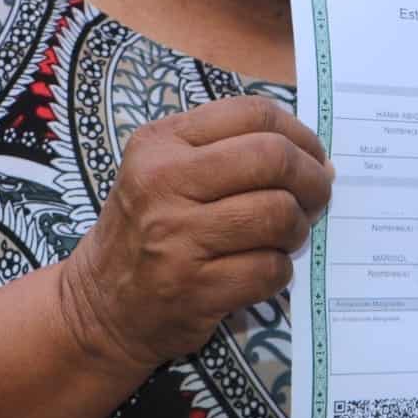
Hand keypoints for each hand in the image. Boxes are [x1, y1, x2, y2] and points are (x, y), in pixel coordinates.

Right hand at [58, 96, 332, 375]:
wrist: (99, 303)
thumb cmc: (147, 228)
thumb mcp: (166, 170)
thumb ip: (229, 151)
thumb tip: (318, 159)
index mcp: (162, 143)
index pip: (253, 114)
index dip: (300, 133)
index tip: (313, 156)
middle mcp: (163, 183)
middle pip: (272, 159)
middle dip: (311, 179)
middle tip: (317, 196)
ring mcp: (176, 237)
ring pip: (277, 214)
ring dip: (298, 228)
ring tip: (286, 236)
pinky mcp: (193, 288)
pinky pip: (269, 269)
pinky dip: (280, 270)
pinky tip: (262, 269)